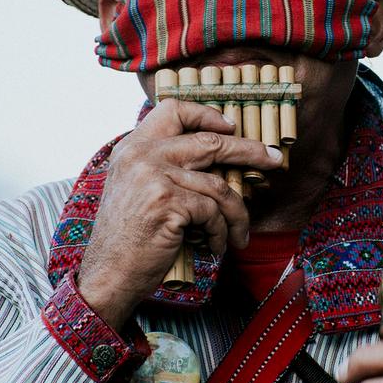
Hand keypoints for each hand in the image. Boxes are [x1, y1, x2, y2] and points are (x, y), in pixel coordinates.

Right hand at [76, 98, 282, 328]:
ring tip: (241, 233)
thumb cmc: (128, 238)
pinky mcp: (168, 202)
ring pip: (218, 185)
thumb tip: (216, 156)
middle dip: (249, 151)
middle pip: (210, 141)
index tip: (230, 126)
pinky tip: (216, 246)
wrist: (107, 274)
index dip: (207, 114)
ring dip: (237, 213)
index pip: (173, 108)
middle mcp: (141, 155)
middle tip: (274, 160)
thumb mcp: (135, 189)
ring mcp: (154, 176)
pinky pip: (213, 212)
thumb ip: (162, 166)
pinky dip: (221, 232)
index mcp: (133, 147)